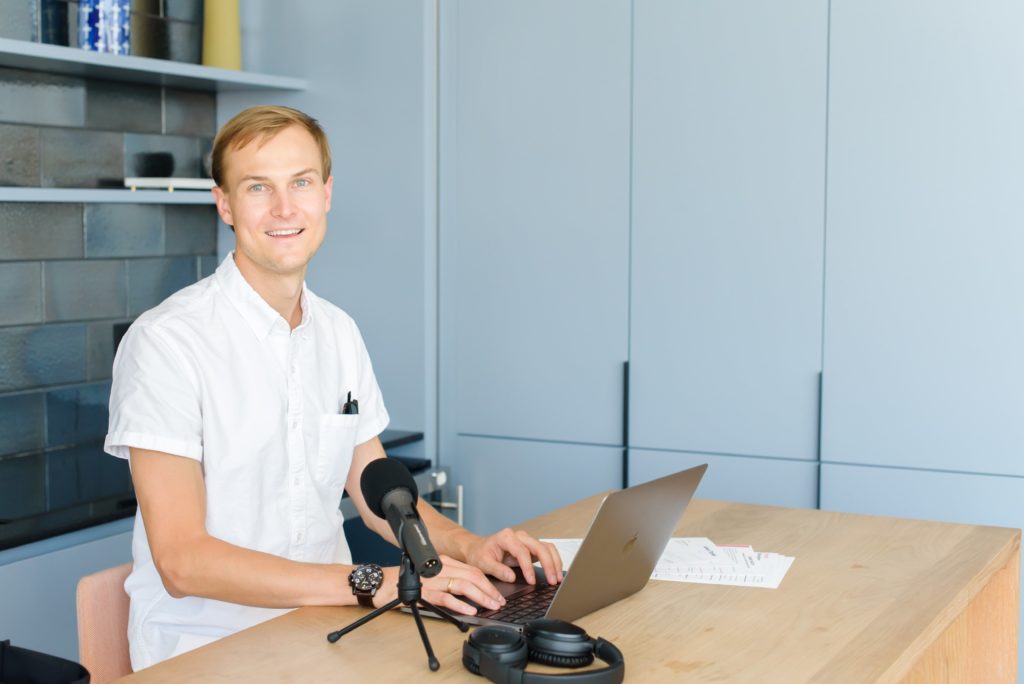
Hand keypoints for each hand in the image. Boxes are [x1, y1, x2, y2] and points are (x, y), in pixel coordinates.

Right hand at [373, 555, 505, 614]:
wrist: (382, 584)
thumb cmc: (406, 582)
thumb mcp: (431, 577)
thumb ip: (449, 580)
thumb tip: (471, 593)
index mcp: (443, 562)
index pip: (472, 569)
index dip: (488, 582)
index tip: (497, 594)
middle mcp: (439, 568)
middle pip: (472, 576)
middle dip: (489, 590)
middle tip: (499, 602)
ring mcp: (432, 579)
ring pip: (463, 585)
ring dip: (481, 597)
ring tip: (491, 606)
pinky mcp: (424, 592)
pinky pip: (446, 597)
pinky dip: (461, 604)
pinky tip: (470, 610)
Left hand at [464, 528, 563, 585]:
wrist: (478, 548)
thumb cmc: (479, 554)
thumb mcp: (483, 563)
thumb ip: (497, 570)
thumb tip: (512, 577)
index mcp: (506, 537)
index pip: (522, 551)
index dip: (528, 567)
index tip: (532, 581)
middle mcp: (519, 536)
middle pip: (539, 547)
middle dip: (548, 564)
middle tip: (552, 581)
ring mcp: (526, 540)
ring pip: (546, 547)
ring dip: (554, 562)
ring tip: (557, 578)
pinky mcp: (531, 547)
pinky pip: (546, 550)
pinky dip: (553, 560)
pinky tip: (556, 572)